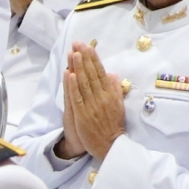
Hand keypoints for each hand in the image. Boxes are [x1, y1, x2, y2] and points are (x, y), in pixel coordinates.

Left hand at [54, 42, 125, 161]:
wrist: (111, 145)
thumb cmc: (113, 125)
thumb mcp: (119, 105)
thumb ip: (115, 89)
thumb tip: (112, 74)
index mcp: (110, 94)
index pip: (101, 73)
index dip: (94, 59)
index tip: (89, 47)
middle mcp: (102, 98)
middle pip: (91, 74)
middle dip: (84, 58)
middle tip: (78, 43)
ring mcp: (92, 106)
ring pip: (84, 83)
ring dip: (78, 67)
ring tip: (74, 53)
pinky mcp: (83, 115)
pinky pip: (77, 98)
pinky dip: (73, 86)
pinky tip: (69, 74)